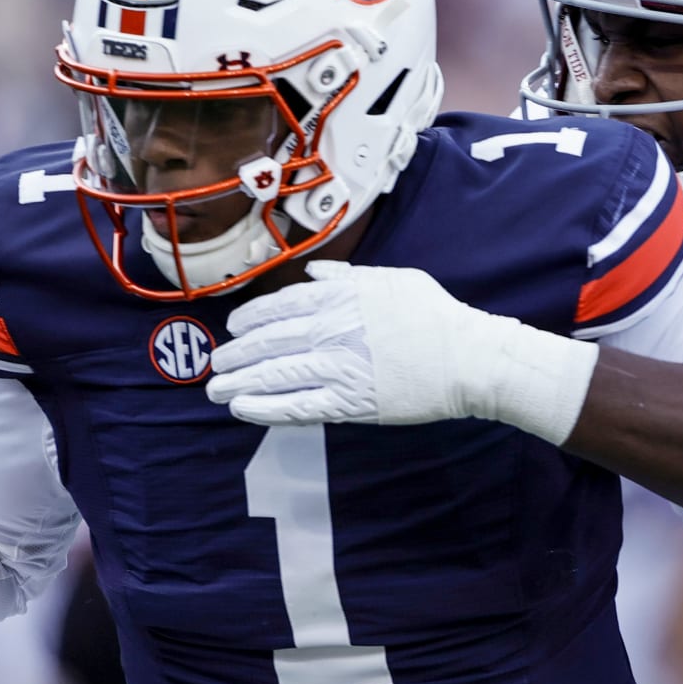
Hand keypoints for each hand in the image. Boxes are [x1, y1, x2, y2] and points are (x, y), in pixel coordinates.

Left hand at [207, 262, 594, 442]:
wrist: (466, 357)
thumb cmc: (434, 316)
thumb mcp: (392, 279)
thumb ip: (346, 277)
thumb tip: (312, 275)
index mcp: (339, 297)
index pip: (278, 306)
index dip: (249, 319)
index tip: (234, 328)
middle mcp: (329, 330)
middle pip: (266, 342)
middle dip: (234, 354)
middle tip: (216, 363)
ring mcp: (336, 368)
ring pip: (273, 375)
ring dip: (238, 382)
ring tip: (216, 390)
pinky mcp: (348, 403)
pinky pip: (296, 407)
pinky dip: (264, 408)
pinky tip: (243, 408)